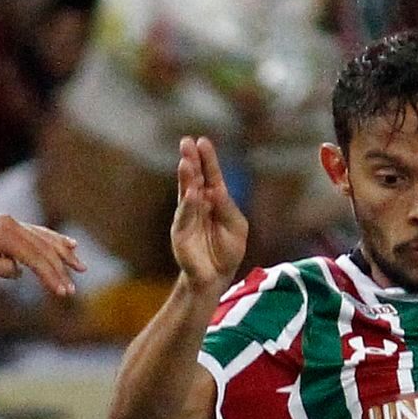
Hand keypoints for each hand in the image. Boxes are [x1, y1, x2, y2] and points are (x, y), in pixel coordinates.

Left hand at [0, 214, 84, 296]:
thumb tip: (19, 271)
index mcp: (0, 233)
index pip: (33, 256)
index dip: (49, 275)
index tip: (61, 291)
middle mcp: (8, 223)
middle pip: (42, 248)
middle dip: (59, 270)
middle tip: (71, 291)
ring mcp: (10, 223)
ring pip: (44, 239)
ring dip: (63, 255)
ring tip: (81, 268)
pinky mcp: (10, 227)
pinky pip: (38, 234)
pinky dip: (54, 241)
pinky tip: (71, 246)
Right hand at [170, 135, 247, 297]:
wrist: (216, 277)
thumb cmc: (228, 251)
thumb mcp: (237, 226)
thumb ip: (227, 207)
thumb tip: (215, 190)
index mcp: (215, 199)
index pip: (211, 175)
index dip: (207, 159)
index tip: (202, 141)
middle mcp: (198, 204)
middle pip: (194, 178)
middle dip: (191, 160)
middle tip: (186, 143)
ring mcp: (187, 217)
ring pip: (186, 193)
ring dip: (186, 178)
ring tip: (185, 162)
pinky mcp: (180, 232)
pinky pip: (184, 215)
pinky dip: (188, 203)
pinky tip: (191, 191)